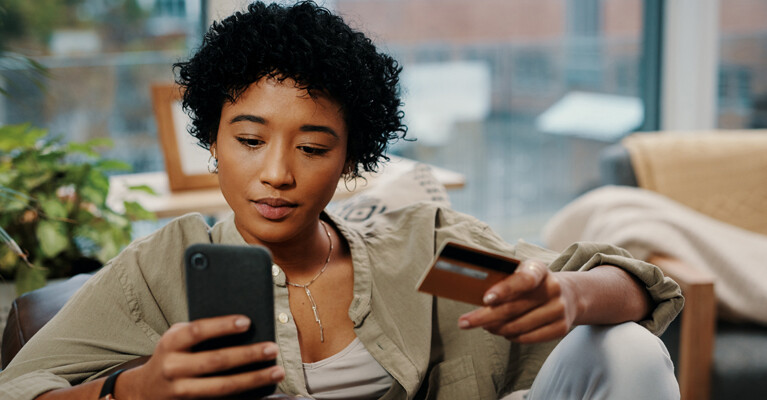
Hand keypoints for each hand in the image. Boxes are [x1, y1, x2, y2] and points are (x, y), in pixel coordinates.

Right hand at [119, 315, 284, 398]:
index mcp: (171, 343)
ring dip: (253, 379)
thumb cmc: (172, 356)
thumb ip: (200, 333)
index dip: (222, 326)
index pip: (198, 331)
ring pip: (222, 387)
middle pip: (216, 361)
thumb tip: (244, 326)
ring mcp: (181, 391)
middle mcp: (173, 368)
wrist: (145, 390)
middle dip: (248, 355)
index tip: (247, 322)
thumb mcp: (177, 339)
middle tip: (273, 349)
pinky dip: (245, 396)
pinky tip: (264, 389)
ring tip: (277, 371)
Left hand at [457, 259, 579, 343]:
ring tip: (485, 326)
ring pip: (518, 326)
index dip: (504, 290)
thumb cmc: (532, 284)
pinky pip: (528, 338)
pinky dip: (511, 336)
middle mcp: (552, 288)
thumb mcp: (521, 273)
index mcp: (539, 270)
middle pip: (513, 308)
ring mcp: (559, 309)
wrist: (569, 294)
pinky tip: (502, 332)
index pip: (523, 280)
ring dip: (496, 328)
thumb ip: (503, 280)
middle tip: (464, 322)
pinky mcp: (561, 328)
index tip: (485, 299)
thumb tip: (473, 294)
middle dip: (484, 317)